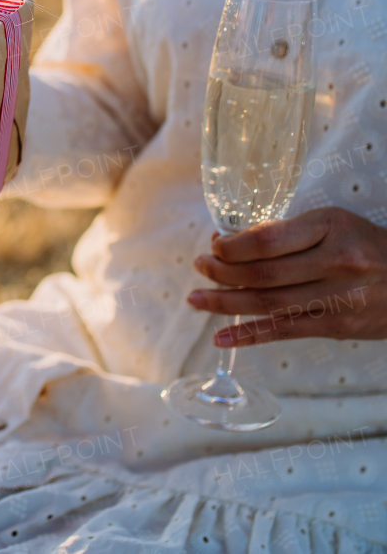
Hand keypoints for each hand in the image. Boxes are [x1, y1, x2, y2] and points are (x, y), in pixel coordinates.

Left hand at [188, 206, 386, 346]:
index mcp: (332, 228)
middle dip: (222, 273)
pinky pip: (285, 332)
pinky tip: (221, 338)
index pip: (268, 240)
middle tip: (200, 267)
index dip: (232, 247)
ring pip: (269, 304)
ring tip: (196, 299)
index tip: (214, 246)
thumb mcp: (333, 223)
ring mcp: (338, 298)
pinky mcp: (338, 326)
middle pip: (263, 274)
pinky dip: (249, 335)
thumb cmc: (366, 245)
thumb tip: (229, 243)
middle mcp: (336, 263)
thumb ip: (286, 233)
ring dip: (225, 303)